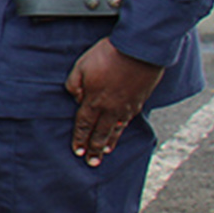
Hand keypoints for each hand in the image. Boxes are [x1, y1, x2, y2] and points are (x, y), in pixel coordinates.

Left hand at [65, 38, 162, 166]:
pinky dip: (122, 129)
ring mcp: (126, 106)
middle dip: (94, 149)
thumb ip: (74, 85)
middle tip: (92, 163)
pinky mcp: (139, 100)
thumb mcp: (80, 67)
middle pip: (99, 133)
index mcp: (94, 102)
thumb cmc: (107, 55)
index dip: (79, 139)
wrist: (139, 49)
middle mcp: (110, 109)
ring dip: (109, 142)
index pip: (83, 125)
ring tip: (106, 152)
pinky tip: (120, 131)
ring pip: (115, 129)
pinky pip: (128, 120)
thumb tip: (76, 99)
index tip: (77, 152)